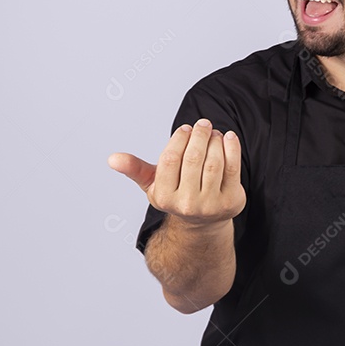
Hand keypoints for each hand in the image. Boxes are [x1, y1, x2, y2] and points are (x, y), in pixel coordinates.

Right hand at [108, 118, 245, 226]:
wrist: (203, 221)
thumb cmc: (177, 194)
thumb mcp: (153, 184)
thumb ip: (135, 169)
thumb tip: (112, 158)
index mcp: (164, 197)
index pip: (170, 160)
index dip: (178, 139)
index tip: (185, 129)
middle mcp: (186, 204)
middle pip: (193, 159)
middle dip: (198, 136)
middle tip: (203, 124)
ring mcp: (210, 205)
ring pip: (214, 163)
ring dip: (214, 141)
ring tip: (213, 132)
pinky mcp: (231, 202)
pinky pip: (232, 169)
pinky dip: (232, 149)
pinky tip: (228, 137)